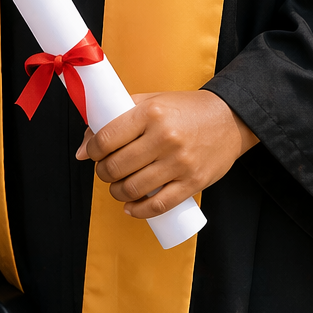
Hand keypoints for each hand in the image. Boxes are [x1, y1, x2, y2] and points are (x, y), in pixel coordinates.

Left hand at [75, 89, 258, 217]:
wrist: (230, 118)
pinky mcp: (193, 182)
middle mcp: (164, 138)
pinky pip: (158, 205)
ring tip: (118, 187)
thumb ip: (116, 118)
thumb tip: (82, 150)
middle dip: (103, 173)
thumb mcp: (151, 102)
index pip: (107, 138)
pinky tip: (130, 207)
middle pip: (117, 166)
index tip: (91, 153)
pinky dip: (138, 211)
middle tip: (105, 171)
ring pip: (133, 188)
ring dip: (117, 192)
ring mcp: (180, 163)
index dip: (92, 150)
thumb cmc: (184, 109)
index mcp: (151, 113)